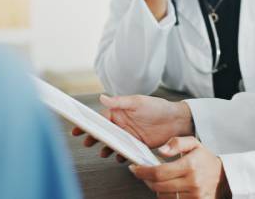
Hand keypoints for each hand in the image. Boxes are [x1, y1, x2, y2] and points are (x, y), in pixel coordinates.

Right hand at [72, 94, 193, 158]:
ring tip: (102, 152)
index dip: (89, 122)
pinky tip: (119, 157)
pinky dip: (120, 155)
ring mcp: (128, 135)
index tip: (78, 127)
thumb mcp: (137, 102)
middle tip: (86, 142)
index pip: (100, 117)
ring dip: (106, 147)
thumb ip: (120, 102)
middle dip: (94, 137)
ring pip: (113, 143)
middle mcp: (122, 124)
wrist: (175, 121)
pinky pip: (124, 151)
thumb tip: (102, 97)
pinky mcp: (136, 144)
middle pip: (104, 132)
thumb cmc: (157, 107)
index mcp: (119, 112)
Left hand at [130, 136, 230, 198]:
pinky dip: (166, 196)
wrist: (224, 177)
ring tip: (156, 180)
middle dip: (146, 180)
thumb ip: (176, 143)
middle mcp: (192, 182)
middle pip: (158, 186)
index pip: (159, 172)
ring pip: (163, 196)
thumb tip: (161, 151)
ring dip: (155, 188)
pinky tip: (166, 188)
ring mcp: (194, 196)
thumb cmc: (206, 159)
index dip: (143, 172)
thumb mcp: (193, 144)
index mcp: (189, 166)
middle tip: (142, 173)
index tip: (135, 169)